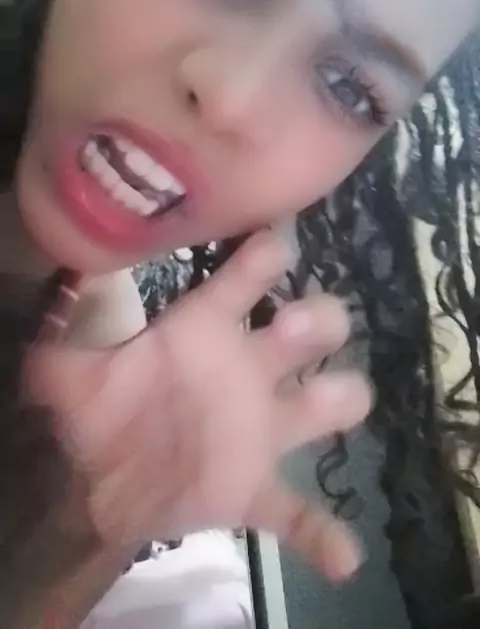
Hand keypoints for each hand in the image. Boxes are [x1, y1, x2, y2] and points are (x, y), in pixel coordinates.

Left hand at [26, 232, 370, 581]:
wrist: (102, 483)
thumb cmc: (101, 409)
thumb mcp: (72, 375)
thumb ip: (59, 348)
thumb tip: (43, 321)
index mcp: (204, 331)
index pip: (244, 279)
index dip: (263, 256)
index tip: (275, 243)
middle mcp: (247, 370)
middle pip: (312, 328)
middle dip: (315, 319)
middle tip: (290, 327)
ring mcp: (261, 431)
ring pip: (329, 402)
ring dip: (337, 397)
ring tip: (325, 400)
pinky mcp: (255, 490)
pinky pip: (300, 513)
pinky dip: (323, 534)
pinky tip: (343, 557)